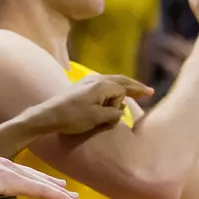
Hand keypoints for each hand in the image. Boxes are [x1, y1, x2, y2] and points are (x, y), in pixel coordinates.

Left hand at [0, 140, 77, 198]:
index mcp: (7, 180)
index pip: (38, 189)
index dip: (56, 196)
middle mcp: (9, 169)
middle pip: (38, 180)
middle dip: (57, 188)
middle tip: (75, 196)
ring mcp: (2, 163)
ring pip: (30, 172)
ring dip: (47, 179)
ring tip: (61, 184)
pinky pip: (21, 168)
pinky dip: (33, 174)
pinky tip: (31, 175)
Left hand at [29, 75, 151, 137]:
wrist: (48, 115)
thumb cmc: (72, 117)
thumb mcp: (96, 118)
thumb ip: (113, 114)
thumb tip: (120, 111)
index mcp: (101, 85)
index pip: (121, 91)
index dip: (120, 105)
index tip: (110, 115)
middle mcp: (96, 79)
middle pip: (121, 81)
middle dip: (135, 87)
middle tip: (150, 92)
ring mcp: (88, 82)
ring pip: (113, 82)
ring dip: (125, 88)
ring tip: (138, 92)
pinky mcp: (82, 87)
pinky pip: (105, 85)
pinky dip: (114, 90)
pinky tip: (116, 93)